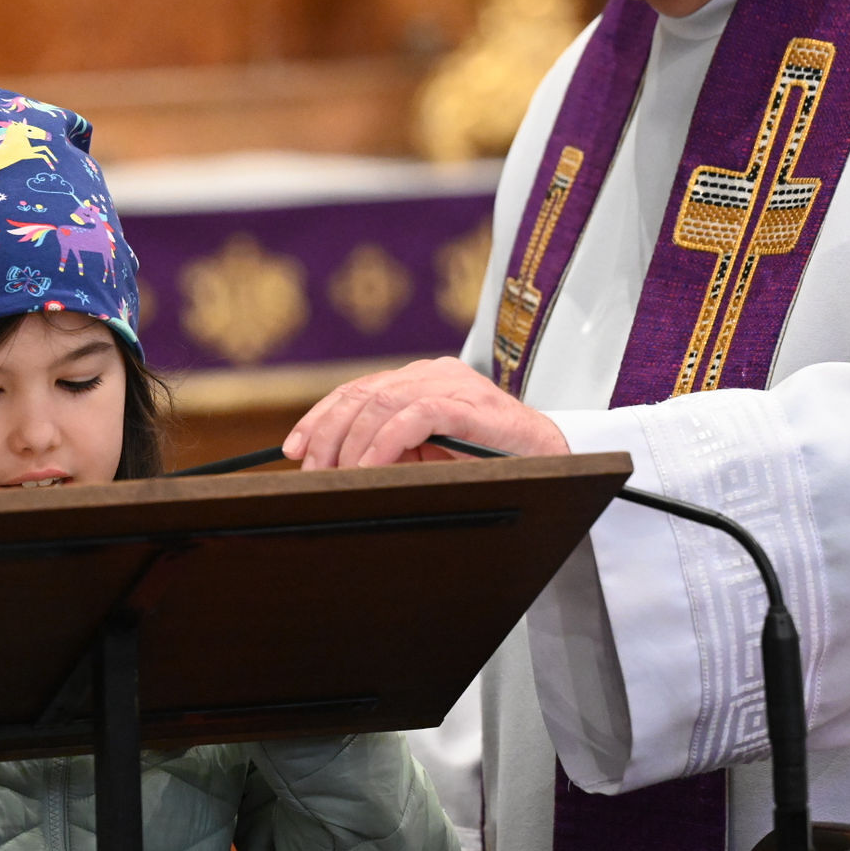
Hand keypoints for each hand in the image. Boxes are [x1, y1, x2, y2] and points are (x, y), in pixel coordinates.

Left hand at [282, 357, 569, 468]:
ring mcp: (451, 385)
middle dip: (329, 433)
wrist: (556, 459)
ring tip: (339, 476)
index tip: (293, 447)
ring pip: (382, 403)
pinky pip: (416, 416)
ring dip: (353, 443)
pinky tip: (372, 466)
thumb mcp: (431, 456)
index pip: (357, 391)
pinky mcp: (468, 404)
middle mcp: (432, 374)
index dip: (321, 417)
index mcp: (420, 382)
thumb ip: (395, 452)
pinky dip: (386, 442)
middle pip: (362, 394)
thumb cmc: (492, 462)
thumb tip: (338, 472)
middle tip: (312, 470)